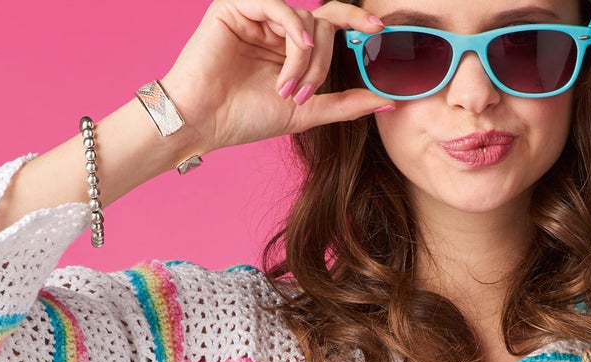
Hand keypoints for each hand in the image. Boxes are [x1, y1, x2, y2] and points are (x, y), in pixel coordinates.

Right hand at [160, 1, 392, 156]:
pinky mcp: (235, 5)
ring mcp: (256, 13)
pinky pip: (278, 5)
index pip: (329, 23)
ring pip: (303, 20)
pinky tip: (292, 53)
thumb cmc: (246, 118)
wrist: (203, 122)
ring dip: (303, 59)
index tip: (378, 29)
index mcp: (290, 47)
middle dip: (322, 63)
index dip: (355, 19)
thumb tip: (387, 102)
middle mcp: (275, 26)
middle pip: (321, 25)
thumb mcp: (306, 112)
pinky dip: (291, 32)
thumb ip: (345, 104)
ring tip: (285, 89)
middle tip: (303, 94)